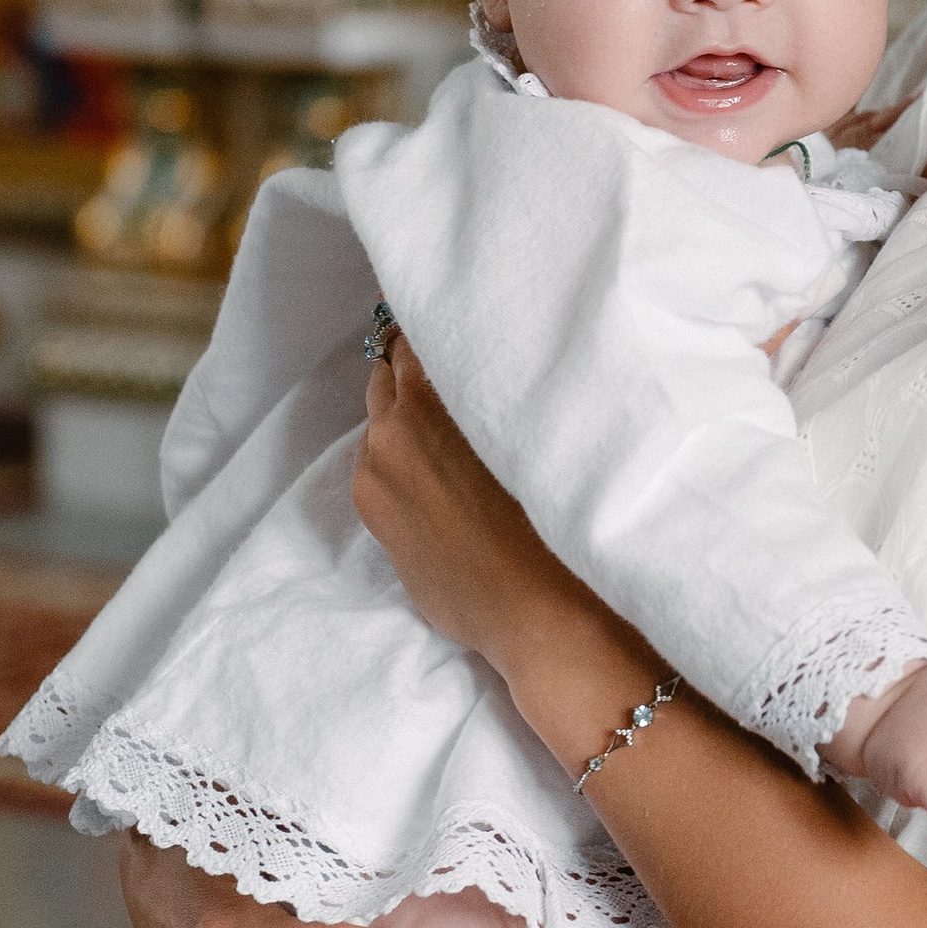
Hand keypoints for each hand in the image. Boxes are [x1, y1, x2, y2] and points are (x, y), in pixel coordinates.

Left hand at [354, 331, 591, 682]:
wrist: (533, 610)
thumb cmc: (553, 516)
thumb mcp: (528, 430)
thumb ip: (489, 392)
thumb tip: (477, 371)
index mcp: (431, 394)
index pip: (412, 335)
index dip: (430, 323)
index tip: (446, 318)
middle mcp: (392, 426)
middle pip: (389, 370)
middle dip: (412, 364)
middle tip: (446, 363)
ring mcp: (375, 472)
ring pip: (380, 416)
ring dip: (403, 410)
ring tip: (445, 422)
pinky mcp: (373, 511)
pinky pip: (377, 459)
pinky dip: (398, 452)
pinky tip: (435, 469)